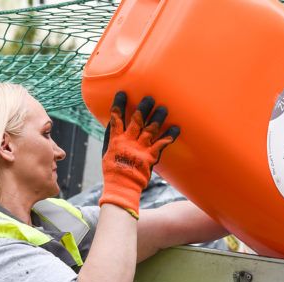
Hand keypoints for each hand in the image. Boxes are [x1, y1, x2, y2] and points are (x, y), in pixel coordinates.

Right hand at [99, 92, 179, 217]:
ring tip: (164, 108)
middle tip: (150, 97)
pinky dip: (170, 135)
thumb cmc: (113, 169)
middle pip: (137, 120)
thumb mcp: (106, 152)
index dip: (119, 105)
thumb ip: (110, 137)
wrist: (122, 187)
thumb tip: (112, 122)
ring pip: (151, 129)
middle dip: (144, 107)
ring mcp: (140, 148)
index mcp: (115, 139)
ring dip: (158, 117)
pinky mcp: (151, 156)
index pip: (116, 118)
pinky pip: (162, 143)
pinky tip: (177, 127)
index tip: (122, 93)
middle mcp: (128, 141)